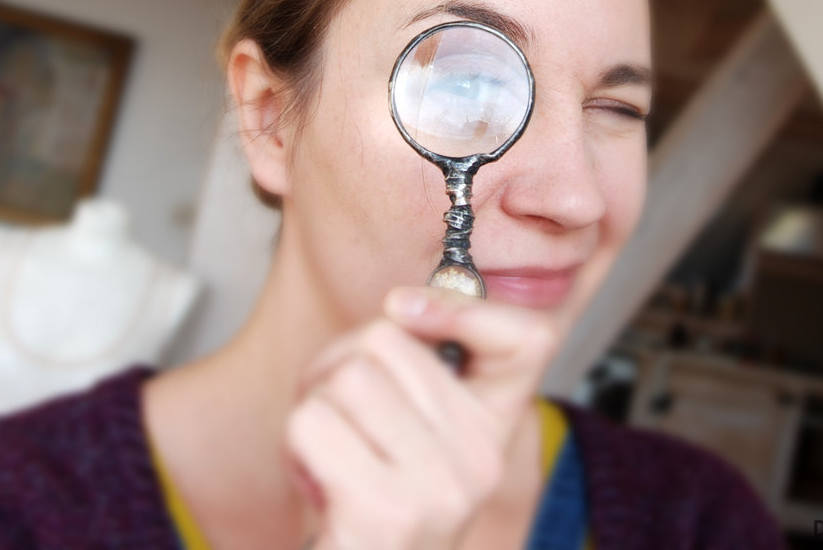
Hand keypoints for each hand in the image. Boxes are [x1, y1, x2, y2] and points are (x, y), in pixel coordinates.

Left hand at [284, 286, 560, 549]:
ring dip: (312, 405)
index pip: (527, 338)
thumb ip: (412, 366)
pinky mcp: (389, 516)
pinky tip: (318, 484)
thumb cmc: (367, 501)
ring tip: (328, 449)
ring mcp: (441, 489)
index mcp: (493, 429)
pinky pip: (313, 423)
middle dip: (336, 363)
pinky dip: (295, 446)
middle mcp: (481, 458)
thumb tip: (402, 305)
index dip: (465, 308)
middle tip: (337, 412)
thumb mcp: (407, 427)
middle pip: (386, 339)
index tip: (402, 307)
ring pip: (347, 376)